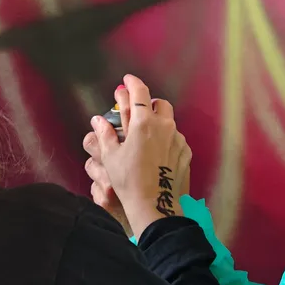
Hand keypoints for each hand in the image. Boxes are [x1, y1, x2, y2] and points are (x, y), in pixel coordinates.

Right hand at [83, 75, 191, 238]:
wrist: (155, 204)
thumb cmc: (129, 180)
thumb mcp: (111, 156)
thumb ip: (105, 133)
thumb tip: (98, 119)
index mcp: (144, 122)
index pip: (139, 92)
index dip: (132, 83)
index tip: (127, 80)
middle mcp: (164, 125)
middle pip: (159, 103)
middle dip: (148, 102)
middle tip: (137, 111)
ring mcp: (178, 138)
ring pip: (169, 120)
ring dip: (158, 120)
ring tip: (146, 133)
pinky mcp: (186, 151)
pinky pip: (176, 137)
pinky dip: (167, 138)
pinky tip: (158, 151)